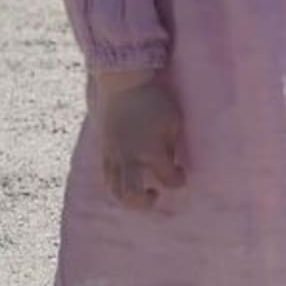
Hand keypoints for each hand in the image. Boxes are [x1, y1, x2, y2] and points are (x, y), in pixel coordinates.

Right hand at [97, 75, 186, 210]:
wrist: (122, 83)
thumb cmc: (153, 100)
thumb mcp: (173, 120)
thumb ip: (172, 145)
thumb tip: (171, 160)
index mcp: (151, 152)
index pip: (168, 179)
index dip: (178, 180)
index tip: (182, 173)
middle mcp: (129, 159)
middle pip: (131, 196)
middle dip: (144, 202)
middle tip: (155, 194)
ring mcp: (113, 155)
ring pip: (114, 189)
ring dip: (128, 197)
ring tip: (140, 190)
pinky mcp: (103, 149)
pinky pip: (107, 175)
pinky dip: (117, 183)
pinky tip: (127, 177)